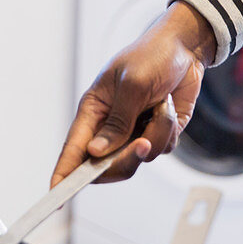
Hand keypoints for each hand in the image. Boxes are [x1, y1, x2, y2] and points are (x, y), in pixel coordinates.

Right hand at [51, 1, 215, 186]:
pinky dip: (169, 131)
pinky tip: (168, 107)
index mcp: (93, 111)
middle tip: (143, 142)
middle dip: (127, 158)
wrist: (185, 47)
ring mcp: (135, 131)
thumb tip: (97, 153)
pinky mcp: (158, 132)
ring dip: (156, 133)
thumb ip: (117, 121)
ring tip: (160, 106)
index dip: (63, 174)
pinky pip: (163, 148)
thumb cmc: (150, 56)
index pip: (73, 148)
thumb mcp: (132, 84)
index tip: (57, 196)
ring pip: (141, 157)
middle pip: (108, 165)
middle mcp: (111, 126)